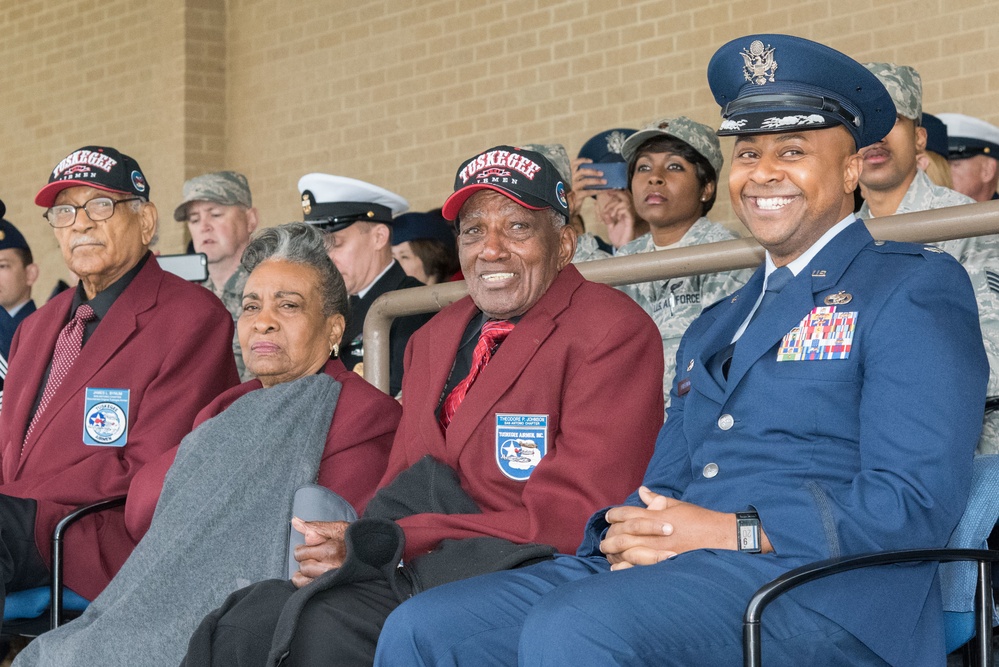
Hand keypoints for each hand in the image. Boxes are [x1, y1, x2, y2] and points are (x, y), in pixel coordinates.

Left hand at [290, 517, 348, 587]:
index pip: (301, 551)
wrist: (373, 554)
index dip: (305, 548)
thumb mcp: (337, 529)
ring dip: (307, 569)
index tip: (314, 546)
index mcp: (331, 550)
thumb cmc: (355, 541)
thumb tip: (294, 521)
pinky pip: (306, 586)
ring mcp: (329, 579)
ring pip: (303, 576)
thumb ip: (315, 526)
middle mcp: (329, 567)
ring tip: (318, 564)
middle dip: (306, 558)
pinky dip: (304, 580)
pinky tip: (312, 574)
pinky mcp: (329, 588)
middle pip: (302, 564)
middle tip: (317, 555)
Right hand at [570, 157, 608, 195]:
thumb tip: (601, 172)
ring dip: (597, 181)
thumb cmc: (579, 191)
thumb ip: (586, 176)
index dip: (582, 160)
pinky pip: (589, 192)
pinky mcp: (577, 195)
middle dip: (593, 171)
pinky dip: (598, 190)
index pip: (573, 164)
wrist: (572, 205)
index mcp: (572, 174)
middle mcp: (572, 179)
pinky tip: (605, 190)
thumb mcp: (580, 182)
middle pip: (581, 171)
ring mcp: (574, 187)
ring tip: (605, 181)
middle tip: (602, 173)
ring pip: (585, 181)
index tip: (592, 161)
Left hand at [596, 190, 638, 248]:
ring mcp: (629, 216)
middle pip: (624, 197)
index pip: (621, 198)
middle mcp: (627, 212)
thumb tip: (604, 212)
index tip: (607, 191)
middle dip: (615, 194)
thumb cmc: (618, 237)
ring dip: (615, 205)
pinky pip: (626, 210)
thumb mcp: (610, 226)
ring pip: (625, 202)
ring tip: (610, 214)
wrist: (622, 246)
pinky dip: (619, 211)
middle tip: (608, 196)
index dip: (615, 193)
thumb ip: (607, 218)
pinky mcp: (630, 221)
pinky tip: (614, 216)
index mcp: (623, 212)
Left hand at [600, 487, 749, 570]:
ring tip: (607, 554)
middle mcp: (655, 533)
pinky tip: (617, 569)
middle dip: (610, 537)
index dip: (615, 514)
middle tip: (603, 541)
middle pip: (624, 534)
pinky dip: (626, 568)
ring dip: (615, 553)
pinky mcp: (664, 563)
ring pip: (628, 551)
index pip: (628, 513)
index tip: (608, 517)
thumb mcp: (678, 505)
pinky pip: (640, 567)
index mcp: (657, 516)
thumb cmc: (700, 520)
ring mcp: (659, 549)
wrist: (722, 538)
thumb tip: (642, 491)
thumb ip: (657, 500)